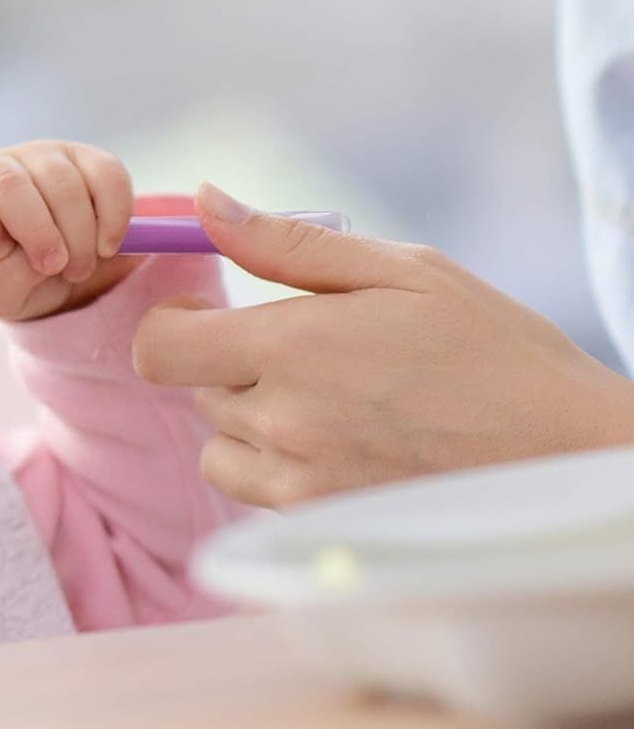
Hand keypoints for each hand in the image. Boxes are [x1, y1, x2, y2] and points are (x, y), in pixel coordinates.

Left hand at [0, 141, 141, 321]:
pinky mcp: (86, 157)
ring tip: (79, 267)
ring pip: (62, 183)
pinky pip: (107, 176)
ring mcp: (40, 157)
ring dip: (79, 236)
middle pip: (9, 185)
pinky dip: (113, 217)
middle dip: (39, 234)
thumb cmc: (14, 277)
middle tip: (57, 268)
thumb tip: (30, 260)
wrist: (59, 269)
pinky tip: (107, 246)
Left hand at [135, 183, 633, 506]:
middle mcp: (284, 423)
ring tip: (321, 398)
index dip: (172, 323)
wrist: (569, 455)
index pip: (159, 347)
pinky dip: (276, 466)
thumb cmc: (493, 349)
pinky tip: (340, 441)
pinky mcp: (323, 527)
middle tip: (299, 350)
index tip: (209, 312)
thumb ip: (286, 241)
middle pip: (192, 390)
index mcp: (294, 348)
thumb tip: (203, 201)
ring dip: (245, 420)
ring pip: (218, 447)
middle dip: (226, 362)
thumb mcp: (402, 270)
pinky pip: (259, 492)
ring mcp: (301, 485)